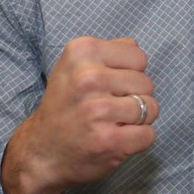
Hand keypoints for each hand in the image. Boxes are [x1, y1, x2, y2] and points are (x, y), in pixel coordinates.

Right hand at [0, 36, 157, 193]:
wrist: (43, 149)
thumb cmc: (64, 104)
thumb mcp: (72, 66)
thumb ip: (105, 52)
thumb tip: (134, 45)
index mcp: (81, 52)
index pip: (138, 56)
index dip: (129, 71)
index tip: (110, 83)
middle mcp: (89, 77)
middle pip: (146, 82)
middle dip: (135, 95)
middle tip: (111, 105)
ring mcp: (99, 110)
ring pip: (151, 108)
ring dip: (139, 118)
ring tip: (114, 121)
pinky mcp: (110, 140)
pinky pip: (148, 134)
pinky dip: (138, 138)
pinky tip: (117, 137)